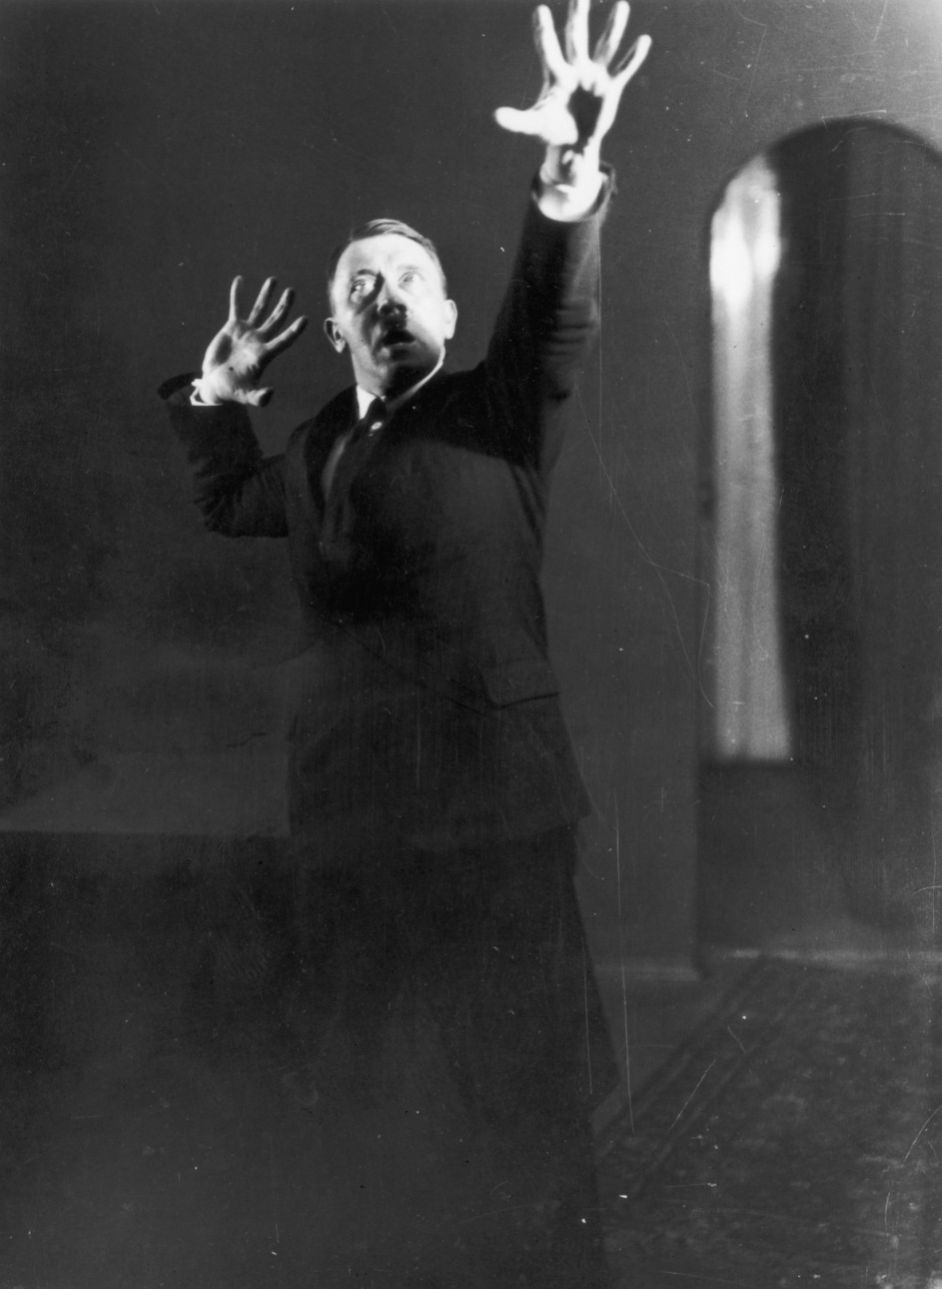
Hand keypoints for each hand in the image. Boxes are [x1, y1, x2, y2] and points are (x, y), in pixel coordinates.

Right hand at [195, 276, 307, 406]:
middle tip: (292, 291)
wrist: (216, 384)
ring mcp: (247, 332)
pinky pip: (236, 307)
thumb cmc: (232, 392)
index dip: (294, 331)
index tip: (305, 319)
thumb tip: (270, 394)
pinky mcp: (232, 328)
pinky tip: (240, 280)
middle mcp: (259, 341)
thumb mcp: (246, 396)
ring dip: (266, 295)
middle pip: (276, 320)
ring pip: (259, 310)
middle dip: (284, 306)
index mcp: (264, 355)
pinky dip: (237, 294)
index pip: (284, 340)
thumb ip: (259, 398)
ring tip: (274, 280)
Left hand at [495, 0, 650, 182]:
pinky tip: (643, 41)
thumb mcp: (534, 125)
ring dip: (614, 28)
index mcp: (556, 75)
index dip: (544, 32)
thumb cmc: (552, 130)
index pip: (548, 49)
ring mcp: (595, 75)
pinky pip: (624, 69)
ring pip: (606, 46)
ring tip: (622, 6)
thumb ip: (517, 120)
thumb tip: (496, 116)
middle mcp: (576, 68)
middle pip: (576, 37)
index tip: (540, 11)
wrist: (574, 142)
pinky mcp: (611, 87)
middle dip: (578, 16)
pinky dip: (633, 57)